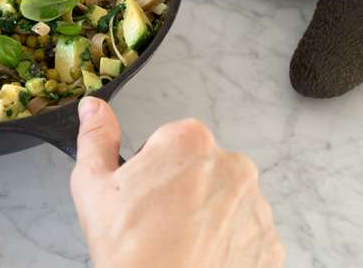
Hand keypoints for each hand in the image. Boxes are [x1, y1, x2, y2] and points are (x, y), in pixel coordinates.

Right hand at [70, 98, 284, 267]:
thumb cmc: (130, 250)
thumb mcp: (93, 185)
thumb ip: (96, 137)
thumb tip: (93, 108)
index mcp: (190, 142)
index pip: (170, 140)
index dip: (151, 167)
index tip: (143, 193)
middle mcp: (233, 167)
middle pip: (200, 168)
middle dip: (181, 188)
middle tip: (155, 221)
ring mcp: (256, 207)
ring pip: (224, 201)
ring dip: (205, 215)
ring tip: (177, 242)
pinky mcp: (270, 245)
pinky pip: (244, 234)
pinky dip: (225, 244)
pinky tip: (199, 256)